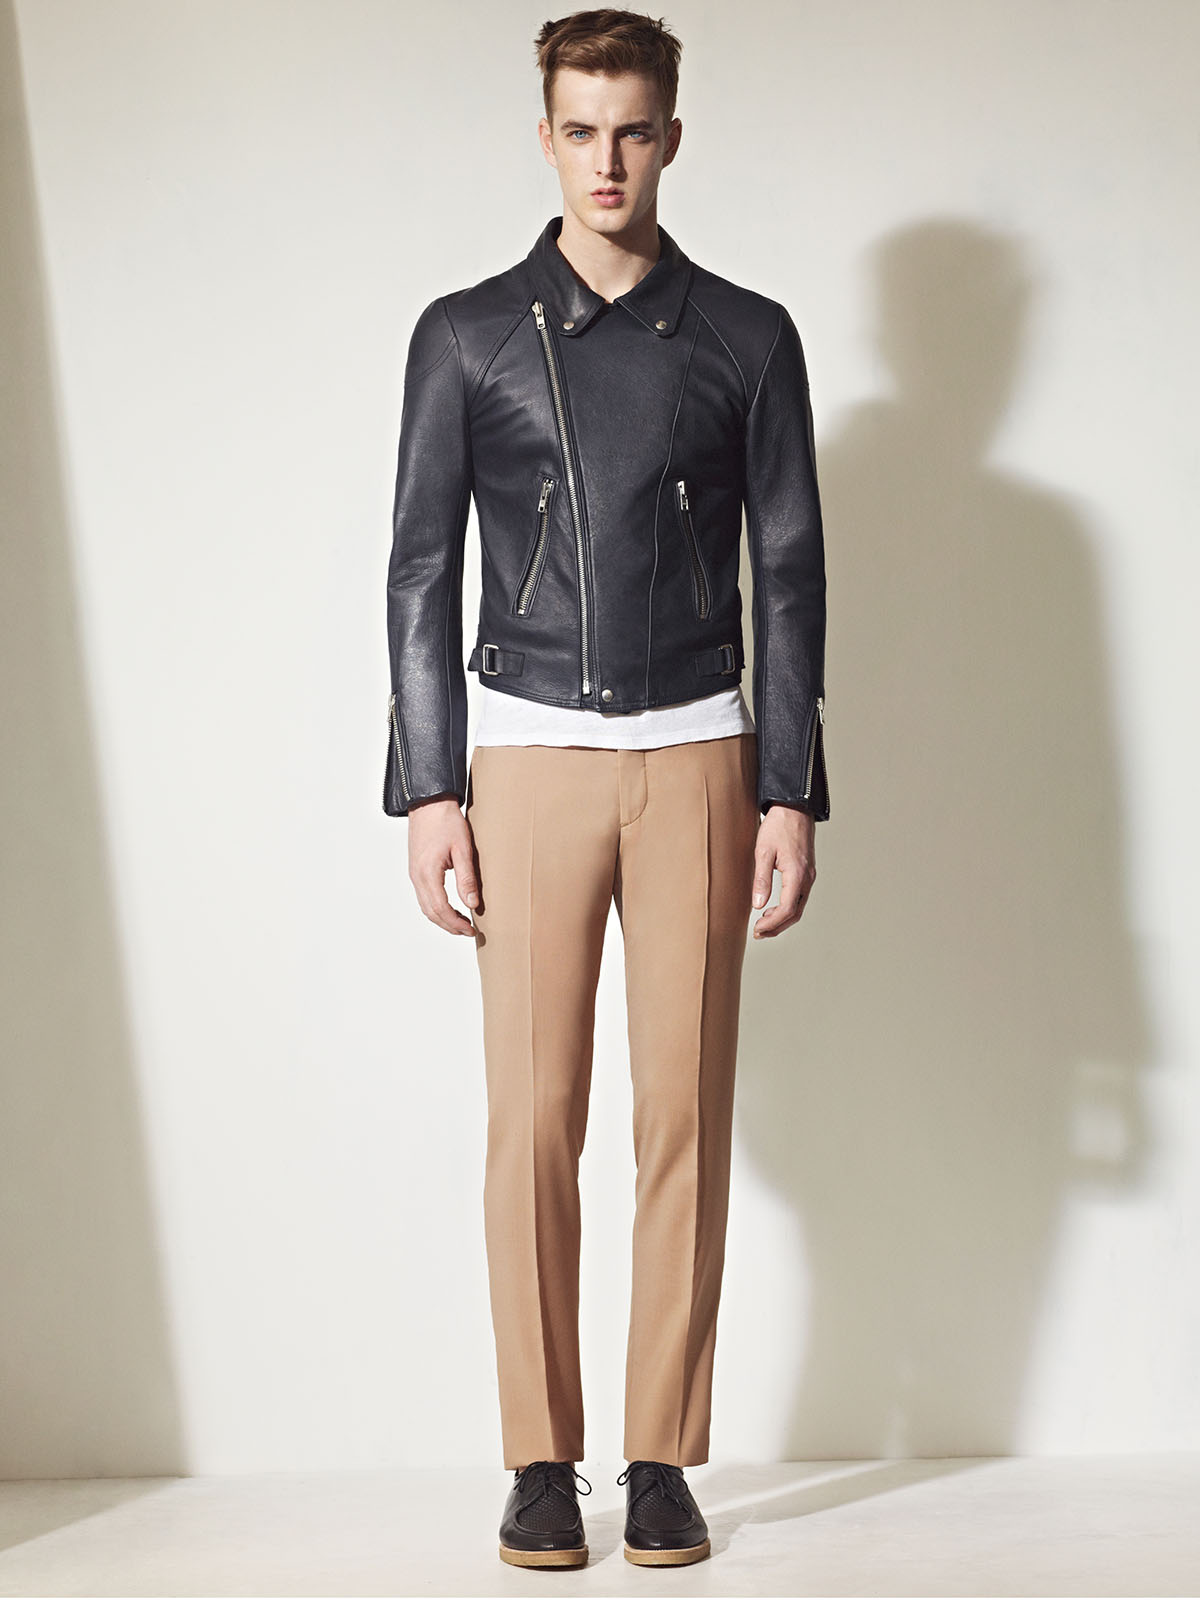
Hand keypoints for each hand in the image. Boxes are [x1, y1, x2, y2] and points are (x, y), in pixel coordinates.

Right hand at [406, 794, 479, 935]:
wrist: (429, 802)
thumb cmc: (446, 821)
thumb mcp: (462, 849)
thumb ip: (467, 878)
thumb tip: (472, 904)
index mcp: (428, 873)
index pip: (441, 909)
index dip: (456, 923)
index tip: (471, 930)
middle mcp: (417, 876)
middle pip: (431, 912)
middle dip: (449, 926)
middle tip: (468, 931)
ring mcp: (414, 873)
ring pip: (425, 906)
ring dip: (442, 918)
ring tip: (460, 923)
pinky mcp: (416, 869)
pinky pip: (423, 896)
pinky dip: (435, 907)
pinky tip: (449, 907)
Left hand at [751, 804, 815, 937]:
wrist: (795, 807)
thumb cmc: (778, 826)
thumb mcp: (763, 851)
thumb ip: (761, 880)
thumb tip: (758, 905)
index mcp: (797, 874)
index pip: (787, 910)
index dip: (772, 924)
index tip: (757, 930)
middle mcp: (807, 877)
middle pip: (795, 913)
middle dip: (777, 927)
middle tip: (758, 933)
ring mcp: (809, 875)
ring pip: (798, 906)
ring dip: (782, 919)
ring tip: (763, 924)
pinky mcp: (806, 871)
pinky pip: (799, 897)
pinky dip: (787, 908)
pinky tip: (772, 908)